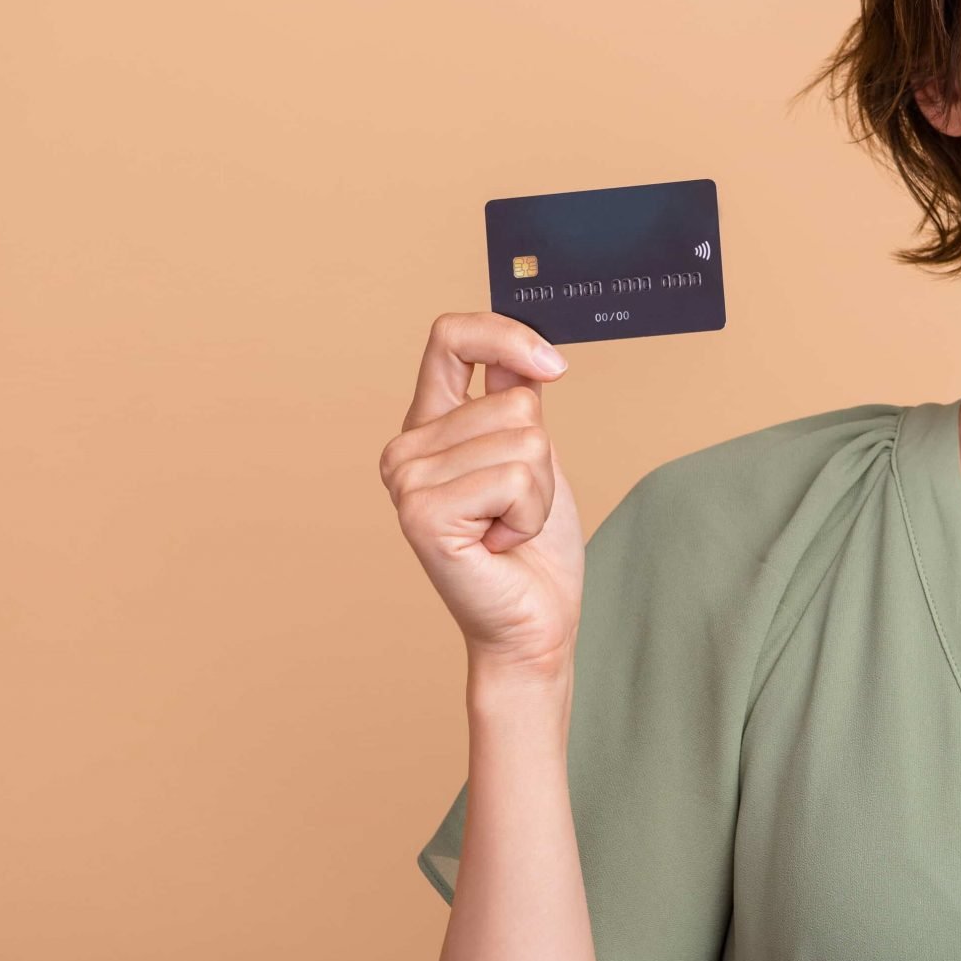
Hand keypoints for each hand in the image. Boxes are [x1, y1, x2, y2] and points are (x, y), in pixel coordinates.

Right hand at [380, 311, 584, 681]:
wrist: (534, 623)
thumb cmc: (534, 547)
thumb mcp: (532, 455)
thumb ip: (514, 399)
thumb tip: (528, 350)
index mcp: (428, 424)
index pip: (451, 337)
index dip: (505, 336)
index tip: (553, 369)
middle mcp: (407, 448)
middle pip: (513, 401)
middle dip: (542, 458)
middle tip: (516, 508)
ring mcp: (407, 480)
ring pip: (523, 439)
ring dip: (538, 492)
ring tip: (508, 528)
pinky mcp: (423, 513)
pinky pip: (516, 477)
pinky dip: (530, 514)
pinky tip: (501, 543)